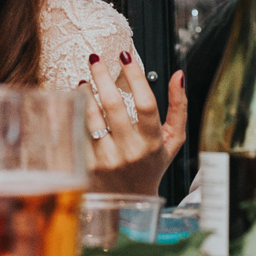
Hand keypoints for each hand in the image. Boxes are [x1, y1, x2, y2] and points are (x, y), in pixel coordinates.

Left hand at [81, 53, 188, 194]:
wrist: (128, 199)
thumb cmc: (152, 164)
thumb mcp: (173, 139)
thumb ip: (178, 107)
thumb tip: (178, 75)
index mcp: (153, 143)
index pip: (146, 104)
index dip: (136, 76)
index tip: (126, 55)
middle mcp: (130, 152)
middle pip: (114, 106)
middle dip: (103, 76)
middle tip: (96, 59)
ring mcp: (107, 159)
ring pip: (92, 116)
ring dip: (86, 92)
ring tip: (86, 79)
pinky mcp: (88, 164)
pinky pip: (79, 130)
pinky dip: (77, 110)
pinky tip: (79, 99)